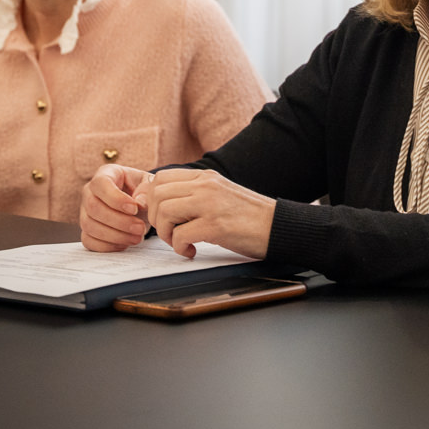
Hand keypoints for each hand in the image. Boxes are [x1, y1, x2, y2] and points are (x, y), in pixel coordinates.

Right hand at [78, 164, 151, 251]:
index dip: (115, 198)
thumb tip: (139, 203)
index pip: (101, 183)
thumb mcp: (149, 185)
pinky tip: (125, 243)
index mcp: (105, 174)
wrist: (139, 206)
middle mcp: (89, 192)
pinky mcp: (86, 230)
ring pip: (90, 226)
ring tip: (137, 237)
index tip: (134, 209)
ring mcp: (85, 212)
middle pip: (93, 207)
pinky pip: (89, 241)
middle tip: (140, 228)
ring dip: (115, 236)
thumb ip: (146, 191)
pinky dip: (107, 246)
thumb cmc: (142, 191)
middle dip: (119, 221)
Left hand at [144, 168, 275, 259]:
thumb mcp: (218, 195)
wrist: (278, 227)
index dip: (151, 199)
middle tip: (168, 233)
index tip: (158, 216)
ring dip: (165, 233)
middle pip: (157, 194)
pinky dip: (180, 248)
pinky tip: (192, 251)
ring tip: (179, 242)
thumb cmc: (247, 216)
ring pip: (165, 212)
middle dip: (155, 218)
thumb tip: (158, 204)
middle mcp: (206, 186)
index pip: (161, 178)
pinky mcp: (216, 225)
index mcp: (205, 177)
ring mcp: (210, 204)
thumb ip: (193, 195)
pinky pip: (180, 235)